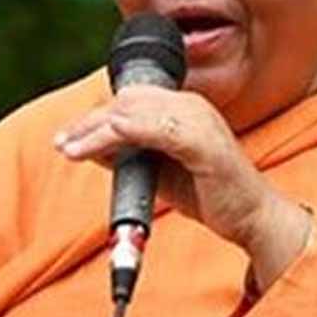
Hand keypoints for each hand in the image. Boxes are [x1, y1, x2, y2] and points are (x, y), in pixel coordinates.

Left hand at [54, 85, 311, 288]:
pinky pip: (157, 129)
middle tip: (63, 142)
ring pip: (134, 113)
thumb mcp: (162, 169)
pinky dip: (124, 134)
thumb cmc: (210, 192)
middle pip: (127, 102)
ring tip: (70, 148)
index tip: (69, 136)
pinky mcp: (204, 143)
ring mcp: (200, 121)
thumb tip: (91, 146)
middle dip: (89, 122)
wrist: (253, 217)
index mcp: (185, 107)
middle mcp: (192, 106)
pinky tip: (102, 144)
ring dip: (96, 130)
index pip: (130, 99)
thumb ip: (132, 153)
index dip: (95, 115)